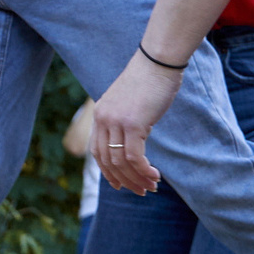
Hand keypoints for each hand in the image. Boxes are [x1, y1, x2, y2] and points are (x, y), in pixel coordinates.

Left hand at [93, 53, 180, 194]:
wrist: (157, 62)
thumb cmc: (149, 80)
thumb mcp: (129, 103)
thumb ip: (125, 120)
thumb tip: (134, 140)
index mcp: (100, 115)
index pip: (97, 151)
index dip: (107, 171)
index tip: (120, 184)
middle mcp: (103, 120)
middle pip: (108, 161)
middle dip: (124, 180)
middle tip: (141, 191)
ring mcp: (116, 122)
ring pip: (121, 162)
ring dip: (137, 178)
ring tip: (151, 187)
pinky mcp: (133, 124)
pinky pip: (135, 157)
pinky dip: (144, 170)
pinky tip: (155, 176)